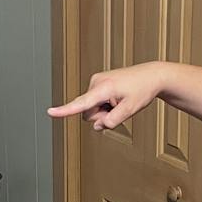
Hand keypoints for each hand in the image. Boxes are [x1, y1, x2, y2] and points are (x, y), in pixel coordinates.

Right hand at [48, 64, 163, 131]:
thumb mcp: (130, 110)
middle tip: (119, 108)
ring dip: (104, 110)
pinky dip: (105, 104)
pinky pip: (95, 102)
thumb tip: (97, 125)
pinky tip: (117, 98)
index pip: (81, 103)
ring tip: (120, 101)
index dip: (64, 110)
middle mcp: (96, 82)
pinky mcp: (98, 83)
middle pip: (88, 112)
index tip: (50, 112)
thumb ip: (112, 121)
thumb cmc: (142, 90)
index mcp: (103, 88)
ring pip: (91, 108)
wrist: (151, 75)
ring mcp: (96, 82)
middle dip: (101, 116)